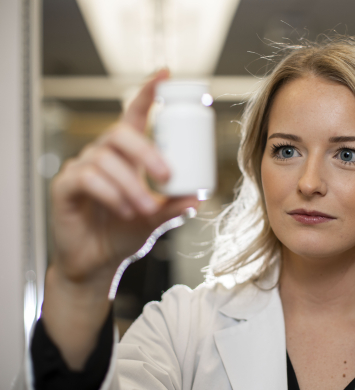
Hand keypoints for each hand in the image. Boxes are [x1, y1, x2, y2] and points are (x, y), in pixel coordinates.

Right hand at [50, 69, 197, 284]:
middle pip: (120, 133)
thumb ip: (175, 207)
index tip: (165, 74)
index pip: (134, 115)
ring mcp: (82, 168)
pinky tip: (123, 210)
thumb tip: (199, 196)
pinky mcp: (65, 186)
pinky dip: (110, 193)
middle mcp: (103, 155)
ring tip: (145, 208)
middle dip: (146, 152)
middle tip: (167, 176)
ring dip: (130, 184)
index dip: (148, 93)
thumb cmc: (124, 233)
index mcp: (127, 156)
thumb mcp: (156, 219)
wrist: (98, 262)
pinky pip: (86, 178)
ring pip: (105, 160)